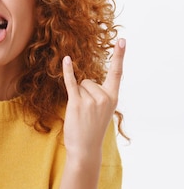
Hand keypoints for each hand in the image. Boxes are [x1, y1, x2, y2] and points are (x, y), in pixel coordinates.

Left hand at [62, 39, 125, 160]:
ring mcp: (91, 100)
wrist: (85, 148)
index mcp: (113, 98)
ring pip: (79, 85)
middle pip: (88, 81)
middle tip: (86, 112)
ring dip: (76, 97)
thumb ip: (100, 94)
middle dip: (84, 93)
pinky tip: (66, 60)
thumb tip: (84, 81)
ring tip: (80, 114)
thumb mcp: (103, 111)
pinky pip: (71, 83)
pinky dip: (67, 71)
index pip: (117, 73)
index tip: (122, 40)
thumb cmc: (92, 129)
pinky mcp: (77, 103)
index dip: (119, 56)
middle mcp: (104, 97)